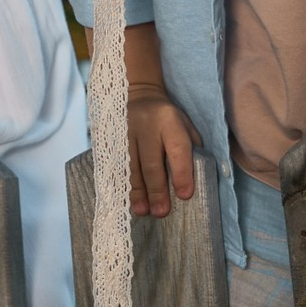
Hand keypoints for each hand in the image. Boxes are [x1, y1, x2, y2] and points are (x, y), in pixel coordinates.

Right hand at [128, 89, 199, 217]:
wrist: (137, 94)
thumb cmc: (168, 117)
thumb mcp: (185, 124)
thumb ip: (191, 148)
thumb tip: (194, 180)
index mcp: (169, 120)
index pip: (177, 148)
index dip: (181, 173)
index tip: (184, 196)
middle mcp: (146, 125)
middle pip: (151, 162)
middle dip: (157, 189)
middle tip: (161, 212)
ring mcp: (125, 131)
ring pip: (132, 166)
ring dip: (137, 191)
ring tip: (143, 210)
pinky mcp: (111, 137)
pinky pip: (116, 164)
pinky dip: (122, 183)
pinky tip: (127, 198)